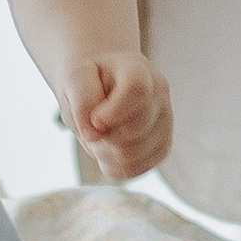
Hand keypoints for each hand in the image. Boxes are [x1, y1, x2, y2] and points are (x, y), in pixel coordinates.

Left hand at [63, 49, 172, 181]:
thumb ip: (82, 100)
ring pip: (134, 155)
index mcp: (140, 71)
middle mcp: (160, 97)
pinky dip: (114, 165)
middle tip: (90, 126)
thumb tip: (93, 135)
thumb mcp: (76, 77)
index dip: (112, 112)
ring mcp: (165, 124)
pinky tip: (108, 148)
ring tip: (98, 137)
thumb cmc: (90, 77)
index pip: (137, 92)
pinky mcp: (161, 147)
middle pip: (136, 130)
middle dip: (103, 136)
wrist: (102, 78)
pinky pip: (136, 169)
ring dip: (105, 153)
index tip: (94, 118)